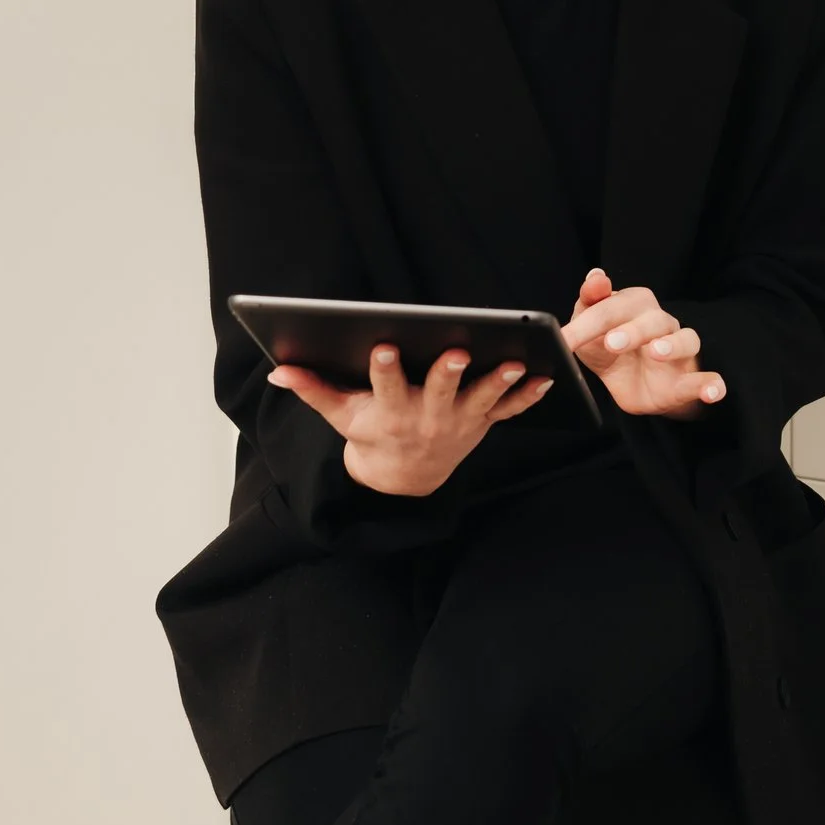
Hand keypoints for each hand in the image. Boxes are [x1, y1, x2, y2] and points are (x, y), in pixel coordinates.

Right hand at [269, 346, 551, 495]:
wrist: (404, 477)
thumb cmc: (370, 434)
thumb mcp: (340, 416)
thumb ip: (312, 389)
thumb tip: (277, 369)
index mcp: (390, 411)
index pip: (385, 387)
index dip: (384, 369)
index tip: (382, 346)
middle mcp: (427, 417)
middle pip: (439, 392)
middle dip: (448, 373)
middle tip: (457, 351)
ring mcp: (459, 422)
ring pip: (481, 400)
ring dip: (499, 382)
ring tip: (515, 361)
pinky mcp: (482, 424)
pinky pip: (509, 410)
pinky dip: (527, 396)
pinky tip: (546, 375)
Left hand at [559, 269, 725, 420]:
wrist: (633, 385)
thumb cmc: (611, 349)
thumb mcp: (590, 329)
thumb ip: (590, 302)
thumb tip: (596, 275)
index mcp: (635, 305)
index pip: (611, 308)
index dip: (587, 324)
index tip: (565, 340)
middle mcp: (661, 323)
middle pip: (653, 320)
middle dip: (633, 330)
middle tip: (611, 342)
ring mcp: (679, 350)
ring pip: (686, 340)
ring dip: (673, 345)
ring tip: (656, 352)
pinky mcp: (690, 378)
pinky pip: (707, 378)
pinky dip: (712, 384)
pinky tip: (712, 392)